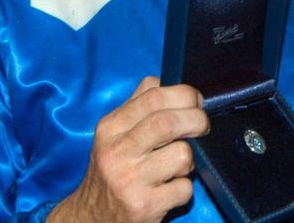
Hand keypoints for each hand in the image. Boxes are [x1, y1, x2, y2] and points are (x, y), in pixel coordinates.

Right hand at [49, 76, 207, 222]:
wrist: (91, 218)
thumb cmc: (111, 170)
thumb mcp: (114, 134)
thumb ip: (138, 105)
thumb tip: (168, 82)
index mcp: (110, 128)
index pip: (153, 97)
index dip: (184, 95)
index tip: (196, 102)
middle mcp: (116, 152)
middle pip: (168, 122)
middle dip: (197, 120)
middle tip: (202, 126)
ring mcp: (129, 181)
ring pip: (182, 155)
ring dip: (189, 160)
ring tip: (177, 166)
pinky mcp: (144, 206)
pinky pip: (184, 188)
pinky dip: (184, 188)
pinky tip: (169, 189)